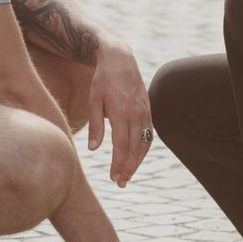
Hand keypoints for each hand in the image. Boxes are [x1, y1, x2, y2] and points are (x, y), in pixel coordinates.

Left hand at [87, 41, 151, 187]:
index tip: (113, 177)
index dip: (118, 164)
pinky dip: (144, 149)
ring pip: (144, 143)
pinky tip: (137, 157)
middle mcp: (137, 114)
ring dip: (137, 161)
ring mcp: (145, 112)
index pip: (121, 146)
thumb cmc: (102, 79)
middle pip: (135, 148)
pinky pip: (149, 134)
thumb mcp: (93, 100)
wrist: (120, 58)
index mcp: (122, 113)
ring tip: (128, 175)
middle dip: (128, 168)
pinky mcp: (148, 110)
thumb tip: (93, 149)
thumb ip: (95, 125)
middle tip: (120, 183)